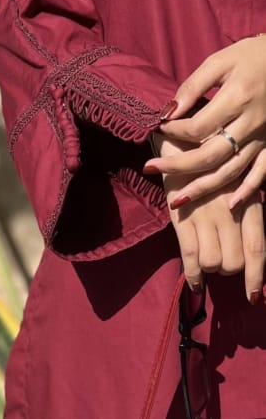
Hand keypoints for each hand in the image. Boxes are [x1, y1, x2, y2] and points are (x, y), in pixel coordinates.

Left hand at [144, 36, 265, 207]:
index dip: (175, 132)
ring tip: (178, 199)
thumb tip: (169, 111)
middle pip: (210, 155)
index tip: (160, 128)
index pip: (198, 127)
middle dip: (178, 166)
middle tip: (150, 168)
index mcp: (236, 100)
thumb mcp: (219, 61)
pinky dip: (248, 190)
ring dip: (204, 187)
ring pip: (232, 170)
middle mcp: (251, 124)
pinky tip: (231, 204)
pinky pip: (262, 173)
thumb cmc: (250, 56)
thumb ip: (193, 86)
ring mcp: (264, 137)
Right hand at [156, 132, 264, 302]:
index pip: (256, 248)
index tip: (254, 297)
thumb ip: (245, 208)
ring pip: (213, 263)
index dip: (257, 277)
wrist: (179, 139)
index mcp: (247, 200)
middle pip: (235, 261)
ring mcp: (203, 214)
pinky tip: (194, 282)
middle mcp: (228, 210)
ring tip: (206, 257)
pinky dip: (193, 276)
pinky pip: (190, 258)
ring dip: (210, 268)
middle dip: (229, 267)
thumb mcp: (238, 179)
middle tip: (222, 258)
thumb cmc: (212, 159)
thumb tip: (247, 247)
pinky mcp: (180, 217)